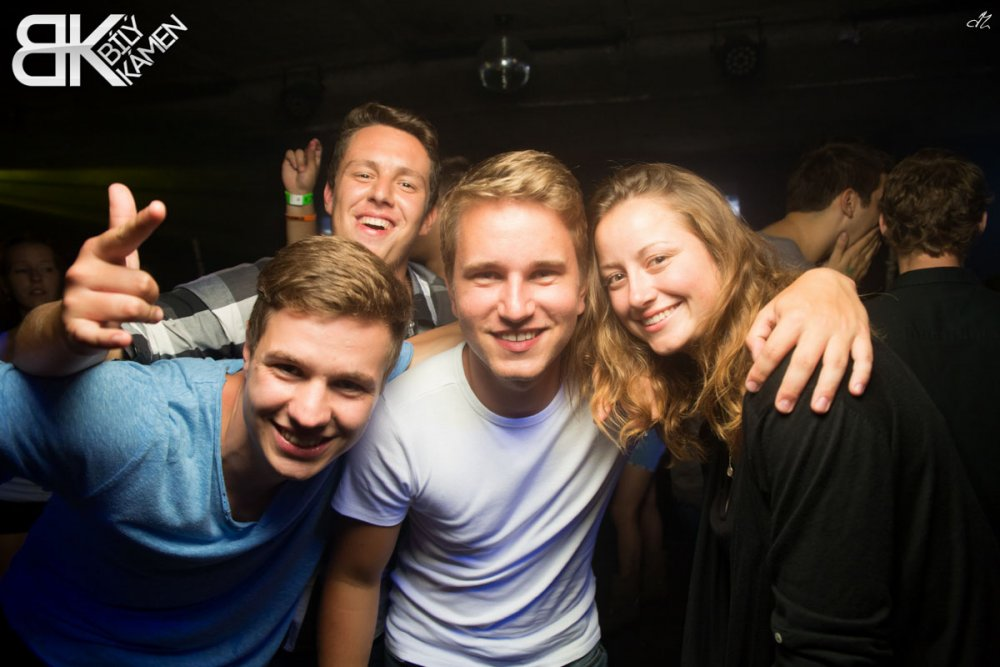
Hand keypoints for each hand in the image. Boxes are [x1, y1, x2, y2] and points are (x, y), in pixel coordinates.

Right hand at [61, 184, 164, 350]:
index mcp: (97, 250)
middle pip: (145, 283)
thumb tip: (119, 185)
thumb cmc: (104, 285)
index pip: (125, 235)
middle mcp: (82, 272)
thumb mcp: (116, 255)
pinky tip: (124, 339)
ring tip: (137, 316)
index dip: (144, 222)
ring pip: (135, 308)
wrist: (71, 324)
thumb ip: (122, 222)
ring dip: (146, 315)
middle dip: (151, 295)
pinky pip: (103, 335)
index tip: (160, 207)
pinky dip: (115, 339)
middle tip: (139, 299)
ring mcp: (76, 301)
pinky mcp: (76, 329)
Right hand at [282, 138, 322, 194]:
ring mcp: (297, 159)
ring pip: (298, 151)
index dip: (316, 144)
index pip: (316, 148)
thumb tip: (313, 141)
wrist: (297, 189)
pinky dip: (292, 159)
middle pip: (306, 148)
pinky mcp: (289, 160)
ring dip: (299, 160)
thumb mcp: (312, 167)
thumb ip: (311, 154)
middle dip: (306, 157)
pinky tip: (293, 166)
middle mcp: (306, 157)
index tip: (315, 141)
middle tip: (304, 168)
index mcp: (314, 159)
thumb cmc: (308, 180)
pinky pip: (289, 153)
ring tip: (299, 170)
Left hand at [744, 268, 871, 413]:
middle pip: (804, 360)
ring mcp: (843, 329)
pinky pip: (865, 356)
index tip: (752, 388)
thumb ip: (757, 333)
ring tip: (818, 409)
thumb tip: (756, 358)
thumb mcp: (770, 309)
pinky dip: (862, 374)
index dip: (761, 370)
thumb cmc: (796, 301)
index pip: (773, 349)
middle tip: (783, 408)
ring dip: (827, 387)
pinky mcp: (862, 332)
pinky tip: (855, 392)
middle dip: (793, 386)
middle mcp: (819, 324)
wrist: (832, 279)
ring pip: (835, 362)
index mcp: (793, 317)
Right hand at [823, 227, 880, 281]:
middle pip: (870, 245)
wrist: (839, 287)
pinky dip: (875, 252)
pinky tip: (876, 250)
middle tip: (880, 230)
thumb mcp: (833, 259)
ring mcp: (863, 264)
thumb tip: (845, 233)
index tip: (876, 227)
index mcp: (853, 253)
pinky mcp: (864, 270)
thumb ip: (839, 246)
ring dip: (876, 244)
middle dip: (875, 237)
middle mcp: (860, 257)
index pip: (865, 241)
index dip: (871, 233)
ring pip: (872, 251)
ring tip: (879, 238)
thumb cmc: (833, 272)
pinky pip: (872, 258)